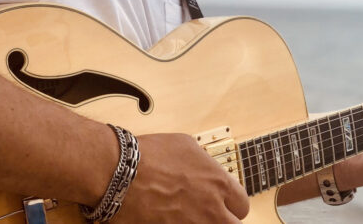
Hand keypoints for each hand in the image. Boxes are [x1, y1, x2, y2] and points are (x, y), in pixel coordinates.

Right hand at [112, 133, 248, 222]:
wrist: (120, 173)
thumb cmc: (149, 155)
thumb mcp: (186, 145)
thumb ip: (204, 162)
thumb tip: (207, 169)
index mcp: (218, 184)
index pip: (242, 205)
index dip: (233, 205)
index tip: (226, 204)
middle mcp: (209, 210)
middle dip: (224, 220)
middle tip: (212, 215)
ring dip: (203, 223)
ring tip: (190, 216)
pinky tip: (170, 219)